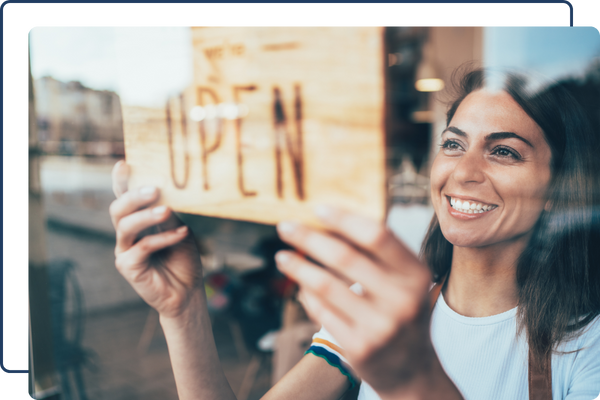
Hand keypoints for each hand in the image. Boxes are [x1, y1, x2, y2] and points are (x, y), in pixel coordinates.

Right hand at [109, 160, 203, 318]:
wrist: (188, 292)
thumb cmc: (183, 258)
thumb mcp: (181, 230)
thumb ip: (170, 214)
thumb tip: (165, 192)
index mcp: (138, 220)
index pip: (125, 197)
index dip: (121, 181)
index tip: (124, 164)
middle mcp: (127, 234)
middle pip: (118, 209)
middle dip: (134, 196)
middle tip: (154, 188)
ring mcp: (125, 250)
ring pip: (125, 226)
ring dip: (146, 215)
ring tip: (166, 209)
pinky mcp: (128, 267)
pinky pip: (142, 247)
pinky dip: (163, 238)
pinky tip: (181, 234)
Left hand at [274, 206, 438, 397]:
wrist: (412, 371)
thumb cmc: (402, 313)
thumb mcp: (405, 283)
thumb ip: (378, 255)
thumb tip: (330, 222)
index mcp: (416, 275)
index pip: (377, 235)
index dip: (344, 219)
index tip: (317, 209)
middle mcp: (402, 300)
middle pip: (344, 256)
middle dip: (308, 238)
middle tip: (284, 226)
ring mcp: (380, 326)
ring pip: (325, 284)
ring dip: (298, 266)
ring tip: (282, 256)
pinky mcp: (359, 347)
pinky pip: (321, 311)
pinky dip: (306, 294)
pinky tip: (299, 285)